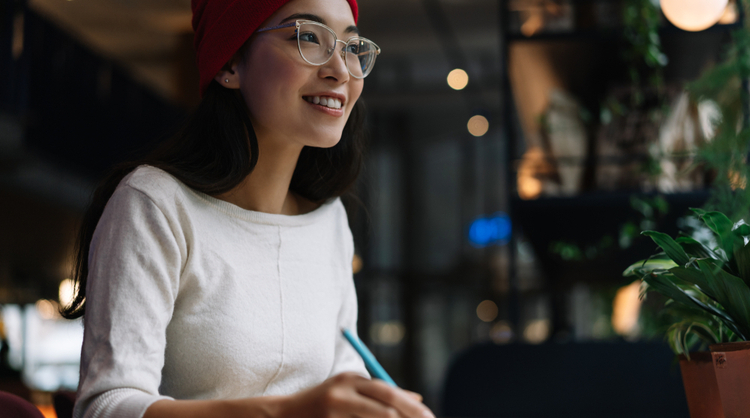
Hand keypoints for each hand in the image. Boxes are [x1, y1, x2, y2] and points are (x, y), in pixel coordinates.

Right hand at [278, 372, 434, 417]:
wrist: (282, 415)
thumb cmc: (324, 404)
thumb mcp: (350, 392)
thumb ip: (380, 395)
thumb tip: (418, 399)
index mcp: (350, 379)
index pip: (389, 392)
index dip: (412, 407)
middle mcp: (342, 393)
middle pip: (386, 409)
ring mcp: (333, 412)